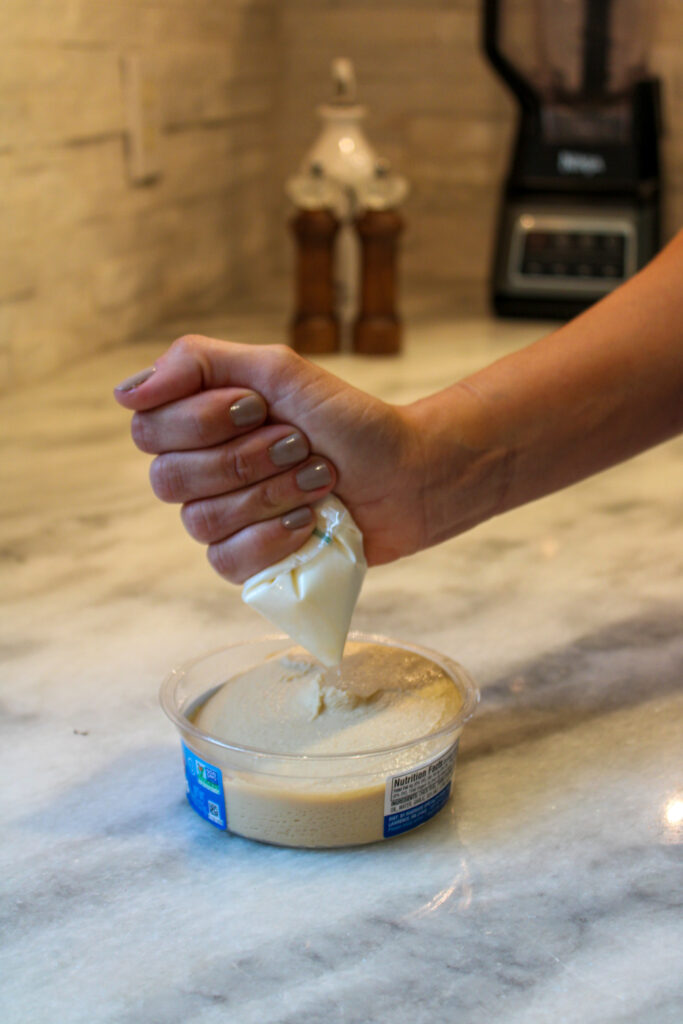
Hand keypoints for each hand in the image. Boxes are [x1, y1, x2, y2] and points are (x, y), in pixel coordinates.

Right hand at [114, 335, 427, 582]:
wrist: (407, 473)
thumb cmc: (347, 419)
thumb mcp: (279, 369)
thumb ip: (200, 363)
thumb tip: (125, 394)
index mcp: (199, 423)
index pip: (148, 428)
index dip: (202, 421)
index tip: (260, 406)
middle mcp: (201, 472)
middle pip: (168, 479)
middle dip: (245, 459)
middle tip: (299, 443)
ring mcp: (223, 520)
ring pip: (201, 521)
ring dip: (271, 494)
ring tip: (320, 478)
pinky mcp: (249, 562)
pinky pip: (226, 562)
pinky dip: (272, 539)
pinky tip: (309, 522)